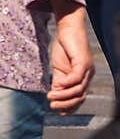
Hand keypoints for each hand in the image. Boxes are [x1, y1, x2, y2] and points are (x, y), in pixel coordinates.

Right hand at [47, 0, 93, 115]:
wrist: (68, 27)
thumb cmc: (64, 46)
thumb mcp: (59, 69)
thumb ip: (58, 82)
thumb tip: (53, 97)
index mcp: (83, 77)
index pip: (80, 98)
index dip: (70, 107)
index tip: (57, 111)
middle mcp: (88, 74)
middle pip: (80, 97)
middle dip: (66, 105)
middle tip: (51, 105)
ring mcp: (87, 68)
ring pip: (78, 90)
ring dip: (63, 96)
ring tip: (50, 96)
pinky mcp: (83, 61)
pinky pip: (76, 78)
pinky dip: (66, 84)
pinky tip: (56, 84)